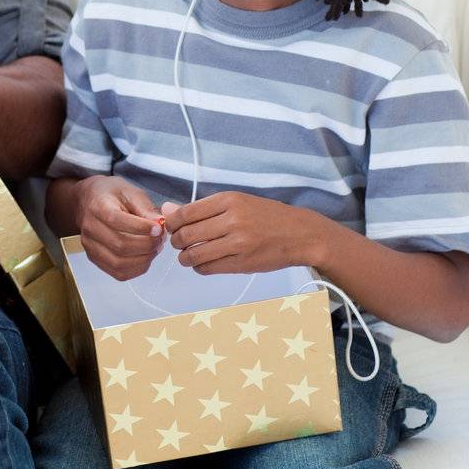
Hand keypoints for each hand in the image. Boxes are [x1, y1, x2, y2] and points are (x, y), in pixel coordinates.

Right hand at [76, 175, 164, 279]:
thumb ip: (145, 208)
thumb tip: (161, 224)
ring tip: (154, 248)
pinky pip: (117, 273)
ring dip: (143, 259)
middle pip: (119, 245)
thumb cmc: (111, 195)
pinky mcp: (95, 258)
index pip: (117, 221)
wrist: (89, 201)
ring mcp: (91, 246)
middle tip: (160, 239)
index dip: (141, 228)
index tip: (159, 228)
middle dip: (146, 245)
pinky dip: (136, 269)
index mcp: (98, 207)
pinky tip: (145, 258)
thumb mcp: (130, 192)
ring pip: (118, 263)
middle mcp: (90, 228)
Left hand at [162, 192, 321, 274]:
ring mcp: (238, 243)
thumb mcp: (236, 202)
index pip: (186, 213)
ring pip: (194, 254)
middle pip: (187, 234)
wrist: (301, 234)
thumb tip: (167, 209)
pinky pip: (208, 268)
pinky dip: (199, 267)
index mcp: (229, 200)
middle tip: (179, 242)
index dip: (173, 222)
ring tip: (187, 255)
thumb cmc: (266, 216)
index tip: (172, 226)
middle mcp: (233, 220)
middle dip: (176, 241)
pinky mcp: (242, 264)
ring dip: (184, 257)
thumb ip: (202, 208)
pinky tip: (203, 262)